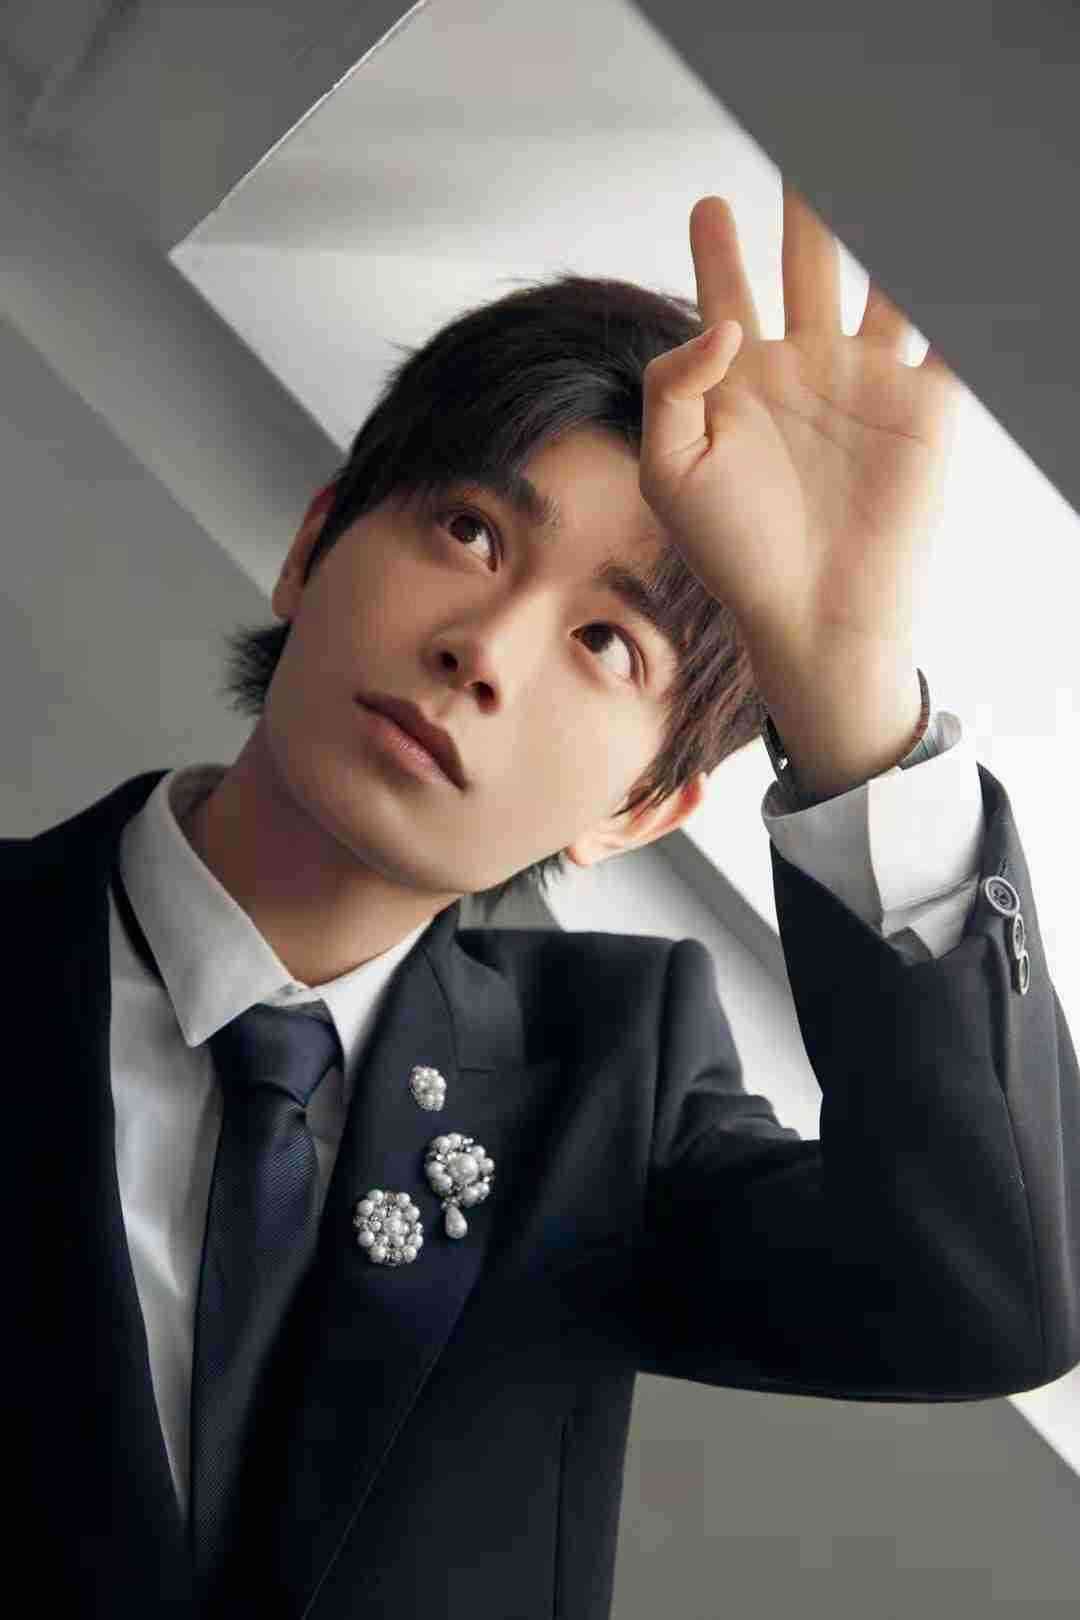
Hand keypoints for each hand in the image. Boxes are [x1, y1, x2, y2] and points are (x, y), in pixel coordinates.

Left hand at [638, 181, 964, 668]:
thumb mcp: (669, 470)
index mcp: (740, 384)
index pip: (728, 296)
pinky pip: (947, 332)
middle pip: (808, 267)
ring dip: (881, 229)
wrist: (812, 617)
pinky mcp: (923, 407)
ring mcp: (867, 384)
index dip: (719, 250)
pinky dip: (954, 289)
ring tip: (872, 176)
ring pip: (881, 281)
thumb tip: (722, 321)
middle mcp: (804, 372)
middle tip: (802, 152)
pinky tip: (946, 247)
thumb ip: (673, 386)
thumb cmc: (732, 555)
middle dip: (807, 214)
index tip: (710, 208)